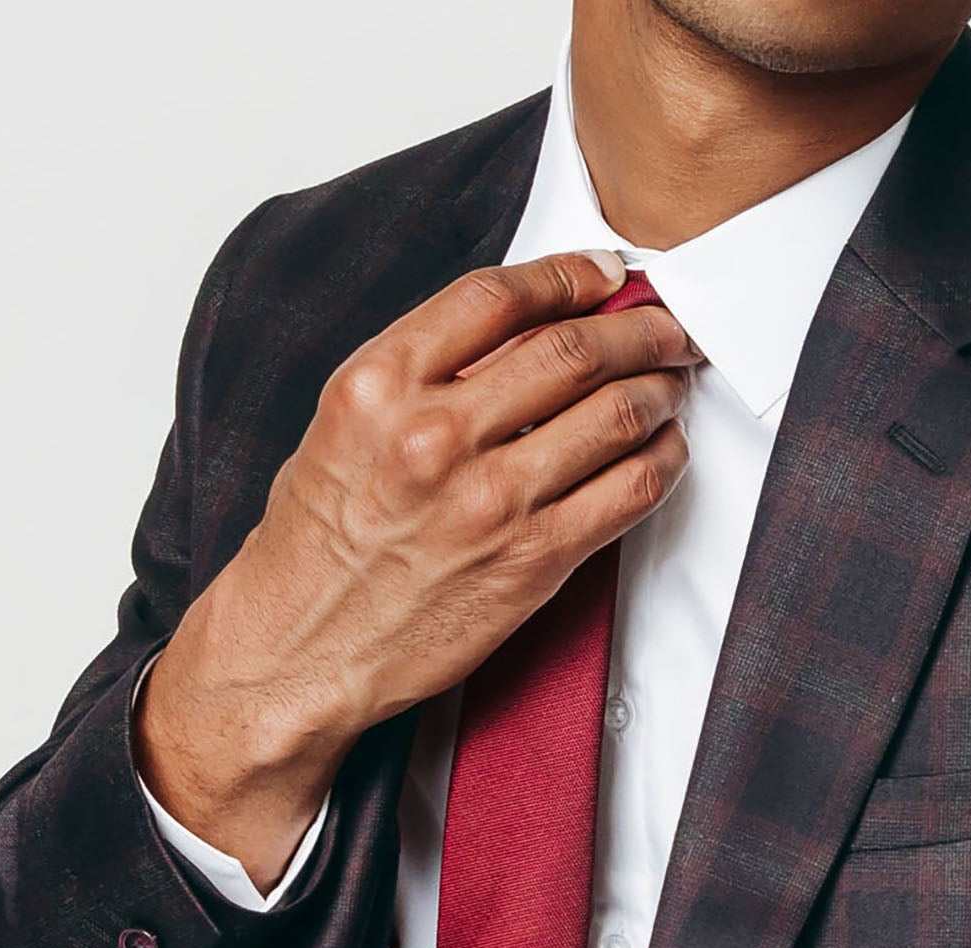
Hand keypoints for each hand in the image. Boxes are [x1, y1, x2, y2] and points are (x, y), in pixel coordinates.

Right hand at [136, 248, 697, 887]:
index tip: (606, 274)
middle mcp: (436, 434)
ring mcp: (490, 501)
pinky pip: (628, 494)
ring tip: (671, 385)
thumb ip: (423, 373)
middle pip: (573, 350)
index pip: (499, 297)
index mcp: (380, 383)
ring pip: (614, 415)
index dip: (570, 274)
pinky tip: (667, 450)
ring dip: (660, 391)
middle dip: (638, 330)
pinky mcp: (531, 563)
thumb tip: (523, 333)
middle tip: (665, 330)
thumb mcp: (345, 425)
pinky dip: (663, 462)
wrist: (300, 650)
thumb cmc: (318, 544)